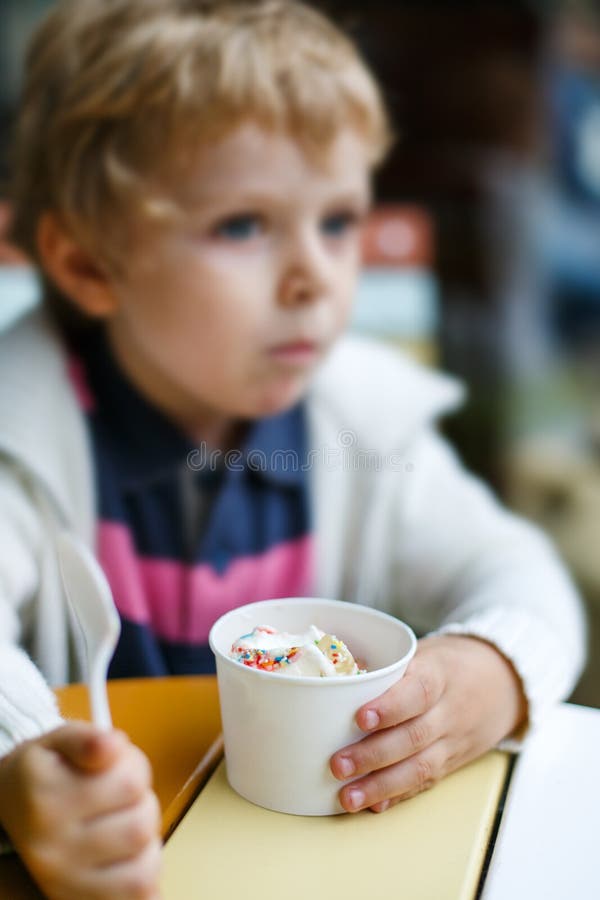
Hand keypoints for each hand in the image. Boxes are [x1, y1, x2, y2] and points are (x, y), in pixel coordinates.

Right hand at [0, 722, 161, 898]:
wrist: (10, 807)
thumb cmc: (46, 771)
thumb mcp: (60, 741)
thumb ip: (89, 738)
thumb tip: (114, 745)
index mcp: (47, 797)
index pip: (130, 783)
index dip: (135, 768)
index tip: (118, 766)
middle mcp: (50, 846)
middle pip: (140, 825)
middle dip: (144, 804)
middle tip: (124, 798)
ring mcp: (63, 881)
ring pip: (144, 865)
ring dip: (147, 842)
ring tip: (125, 826)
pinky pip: (136, 895)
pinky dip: (143, 873)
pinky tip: (127, 856)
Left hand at [330, 634, 527, 812]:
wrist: (503, 682)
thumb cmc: (451, 663)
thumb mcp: (425, 651)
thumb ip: (387, 666)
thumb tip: (336, 676)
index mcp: (440, 674)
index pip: (417, 692)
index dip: (390, 707)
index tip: (359, 718)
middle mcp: (449, 711)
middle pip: (414, 736)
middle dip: (373, 755)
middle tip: (337, 765)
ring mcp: (453, 741)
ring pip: (420, 768)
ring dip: (380, 786)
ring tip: (347, 797)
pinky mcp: (452, 762)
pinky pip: (426, 783)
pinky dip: (398, 795)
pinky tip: (373, 805)